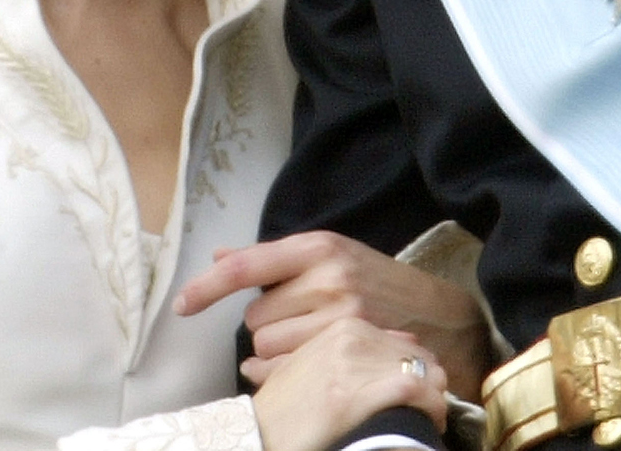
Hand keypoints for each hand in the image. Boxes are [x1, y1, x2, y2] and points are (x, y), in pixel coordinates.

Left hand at [175, 230, 491, 400]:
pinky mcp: (350, 350)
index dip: (208, 287)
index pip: (248, 265)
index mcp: (317, 246)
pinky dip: (285, 374)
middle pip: (255, 318)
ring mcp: (340, 317)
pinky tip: (307, 364)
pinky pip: (289, 372)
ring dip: (279, 348)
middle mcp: (327, 278)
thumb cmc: (375, 282)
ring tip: (315, 337)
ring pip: (269, 348)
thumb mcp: (329, 255)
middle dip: (269, 323)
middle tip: (303, 318)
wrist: (439, 315)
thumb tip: (219, 257)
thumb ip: (275, 260)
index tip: (181, 305)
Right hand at [250, 318, 446, 450]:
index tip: (421, 391)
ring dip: (433, 398)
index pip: (402, 341)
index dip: (417, 369)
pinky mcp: (357, 393)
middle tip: (428, 408)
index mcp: (339, 325)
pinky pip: (414, 392)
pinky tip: (429, 422)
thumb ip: (345, 350)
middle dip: (428, 383)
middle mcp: (348, 335)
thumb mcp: (309, 367)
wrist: (258, 433)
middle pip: (417, 356)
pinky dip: (429, 408)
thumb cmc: (286, 409)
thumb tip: (403, 343)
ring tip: (428, 418)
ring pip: (422, 372)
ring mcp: (352, 362)